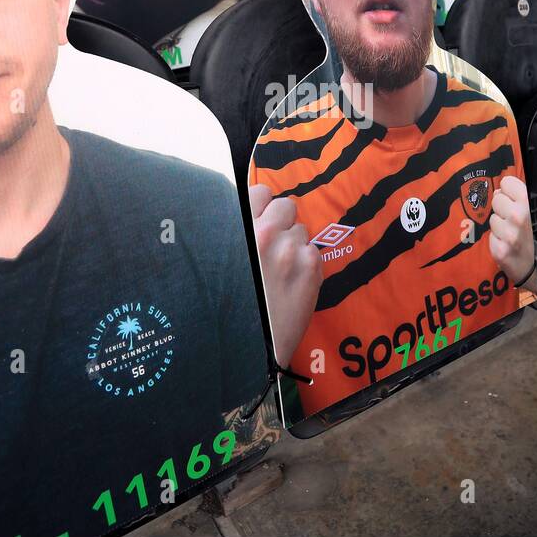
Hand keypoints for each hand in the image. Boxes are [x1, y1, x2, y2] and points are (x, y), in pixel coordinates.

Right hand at [249, 184, 322, 367]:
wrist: (252, 345)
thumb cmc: (233, 305)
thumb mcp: (222, 262)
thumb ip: (238, 234)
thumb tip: (253, 214)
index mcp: (239, 230)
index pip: (260, 191)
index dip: (263, 207)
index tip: (261, 222)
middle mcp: (263, 234)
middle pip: (286, 205)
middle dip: (283, 222)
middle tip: (274, 246)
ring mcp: (289, 249)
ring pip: (302, 230)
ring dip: (295, 244)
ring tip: (282, 271)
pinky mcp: (311, 266)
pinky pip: (314, 250)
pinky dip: (307, 264)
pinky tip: (293, 283)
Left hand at [488, 175, 536, 292]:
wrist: (527, 265)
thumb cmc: (526, 234)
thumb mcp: (527, 212)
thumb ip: (514, 198)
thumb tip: (498, 190)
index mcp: (528, 204)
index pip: (507, 182)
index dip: (507, 190)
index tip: (512, 200)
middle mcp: (519, 217)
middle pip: (496, 199)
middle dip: (500, 208)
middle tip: (509, 220)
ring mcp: (509, 234)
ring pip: (492, 218)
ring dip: (497, 225)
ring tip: (507, 233)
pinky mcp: (499, 249)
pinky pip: (489, 235)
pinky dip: (494, 239)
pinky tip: (503, 243)